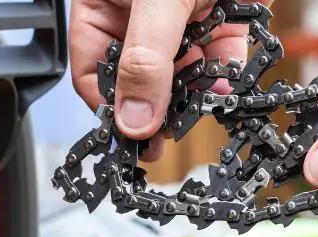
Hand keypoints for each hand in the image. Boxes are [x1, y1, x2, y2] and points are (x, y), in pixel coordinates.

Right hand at [70, 0, 272, 161]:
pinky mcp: (220, 21)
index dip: (109, 107)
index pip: (92, 72)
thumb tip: (131, 121)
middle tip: (162, 141)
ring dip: (190, 99)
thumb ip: (145, 61)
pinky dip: (223, 80)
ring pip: (179, 78)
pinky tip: (224, 92)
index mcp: (102, 6)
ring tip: (195, 114)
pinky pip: (218, 63)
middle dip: (152, 109)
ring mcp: (180, 22)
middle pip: (137, 82)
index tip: (129, 136)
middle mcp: (138, 19)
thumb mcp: (158, 2)